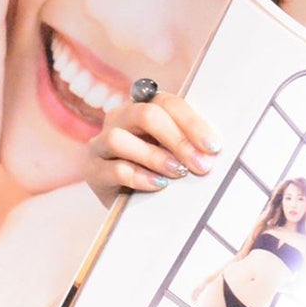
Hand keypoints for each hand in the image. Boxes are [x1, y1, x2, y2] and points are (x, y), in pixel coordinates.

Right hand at [86, 91, 220, 206]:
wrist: (133, 203)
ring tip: (178, 172)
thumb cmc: (161, 172)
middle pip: (144, 115)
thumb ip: (190, 143)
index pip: (167, 103)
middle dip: (177, 139)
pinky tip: (159, 185)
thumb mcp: (177, 153)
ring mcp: (101, 143)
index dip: (192, 122)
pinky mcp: (92, 170)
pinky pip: (113, 169)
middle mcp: (119, 119)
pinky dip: (139, 176)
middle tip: (200, 164)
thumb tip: (213, 150)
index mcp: (143, 107)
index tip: (213, 146)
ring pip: (120, 139)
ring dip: (154, 156)